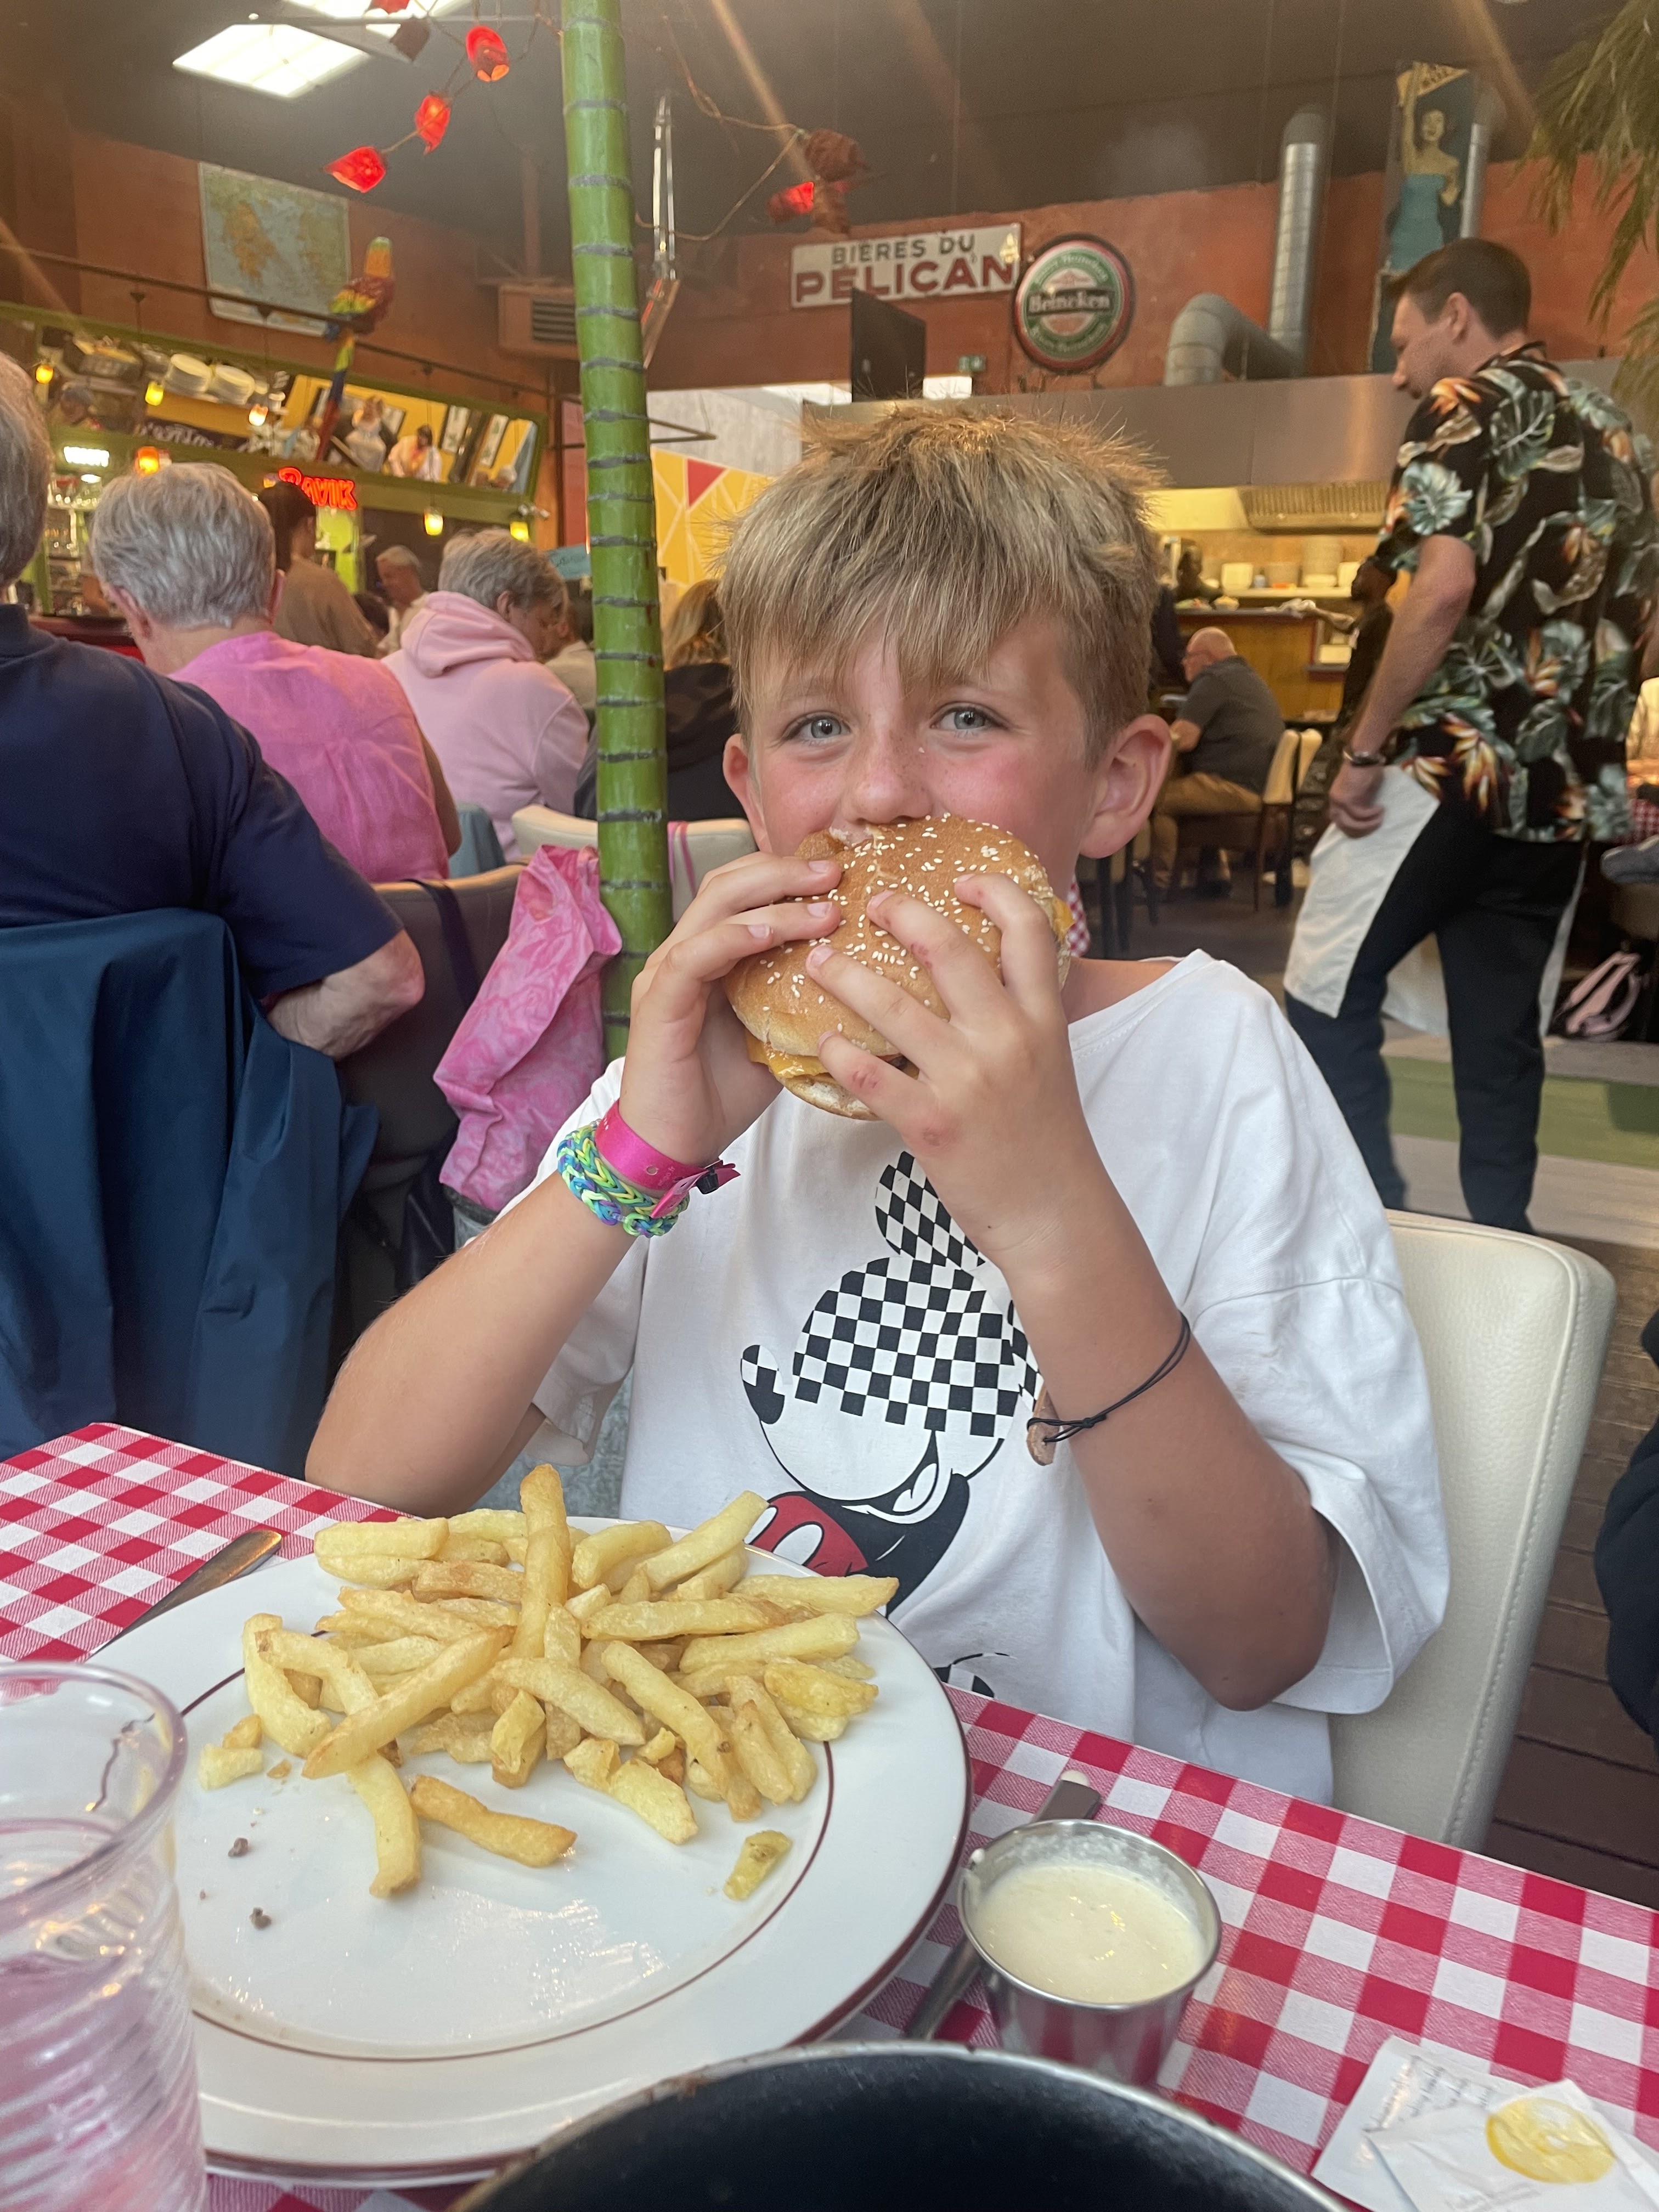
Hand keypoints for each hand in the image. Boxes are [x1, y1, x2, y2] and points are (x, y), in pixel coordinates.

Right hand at [617, 849, 842, 1164]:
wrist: (675, 1145)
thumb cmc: (719, 1095)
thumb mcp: (775, 1039)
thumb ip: (799, 1004)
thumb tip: (860, 987)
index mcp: (708, 956)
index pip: (741, 892)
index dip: (786, 874)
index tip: (841, 873)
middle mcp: (683, 954)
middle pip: (728, 886)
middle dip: (785, 872)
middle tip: (836, 872)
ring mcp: (666, 975)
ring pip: (716, 912)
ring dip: (773, 902)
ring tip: (824, 905)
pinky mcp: (659, 1003)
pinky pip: (693, 956)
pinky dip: (733, 938)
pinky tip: (770, 933)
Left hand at [806, 877, 1106, 1282]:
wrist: (1054, 1214)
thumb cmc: (1046, 1138)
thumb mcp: (1049, 1062)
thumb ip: (1020, 1015)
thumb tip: (987, 971)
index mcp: (1041, 1019)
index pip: (1028, 930)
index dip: (994, 891)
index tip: (960, 879)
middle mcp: (1007, 1039)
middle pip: (948, 950)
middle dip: (903, 915)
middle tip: (871, 904)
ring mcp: (968, 1081)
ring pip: (893, 1006)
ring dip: (845, 976)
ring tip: (818, 960)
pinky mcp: (932, 1124)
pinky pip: (869, 1075)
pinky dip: (837, 1053)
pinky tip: (820, 1041)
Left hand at [1329, 759, 1385, 837]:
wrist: (1363, 755)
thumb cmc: (1364, 769)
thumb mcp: (1361, 790)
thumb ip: (1360, 802)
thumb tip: (1366, 814)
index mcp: (1336, 799)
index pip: (1338, 819)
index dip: (1351, 826)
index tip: (1365, 827)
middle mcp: (1334, 801)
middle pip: (1342, 825)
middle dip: (1359, 830)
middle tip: (1374, 826)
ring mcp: (1339, 801)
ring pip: (1350, 822)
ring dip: (1366, 825)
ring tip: (1379, 819)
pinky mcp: (1348, 799)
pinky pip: (1360, 814)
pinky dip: (1371, 815)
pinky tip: (1380, 810)